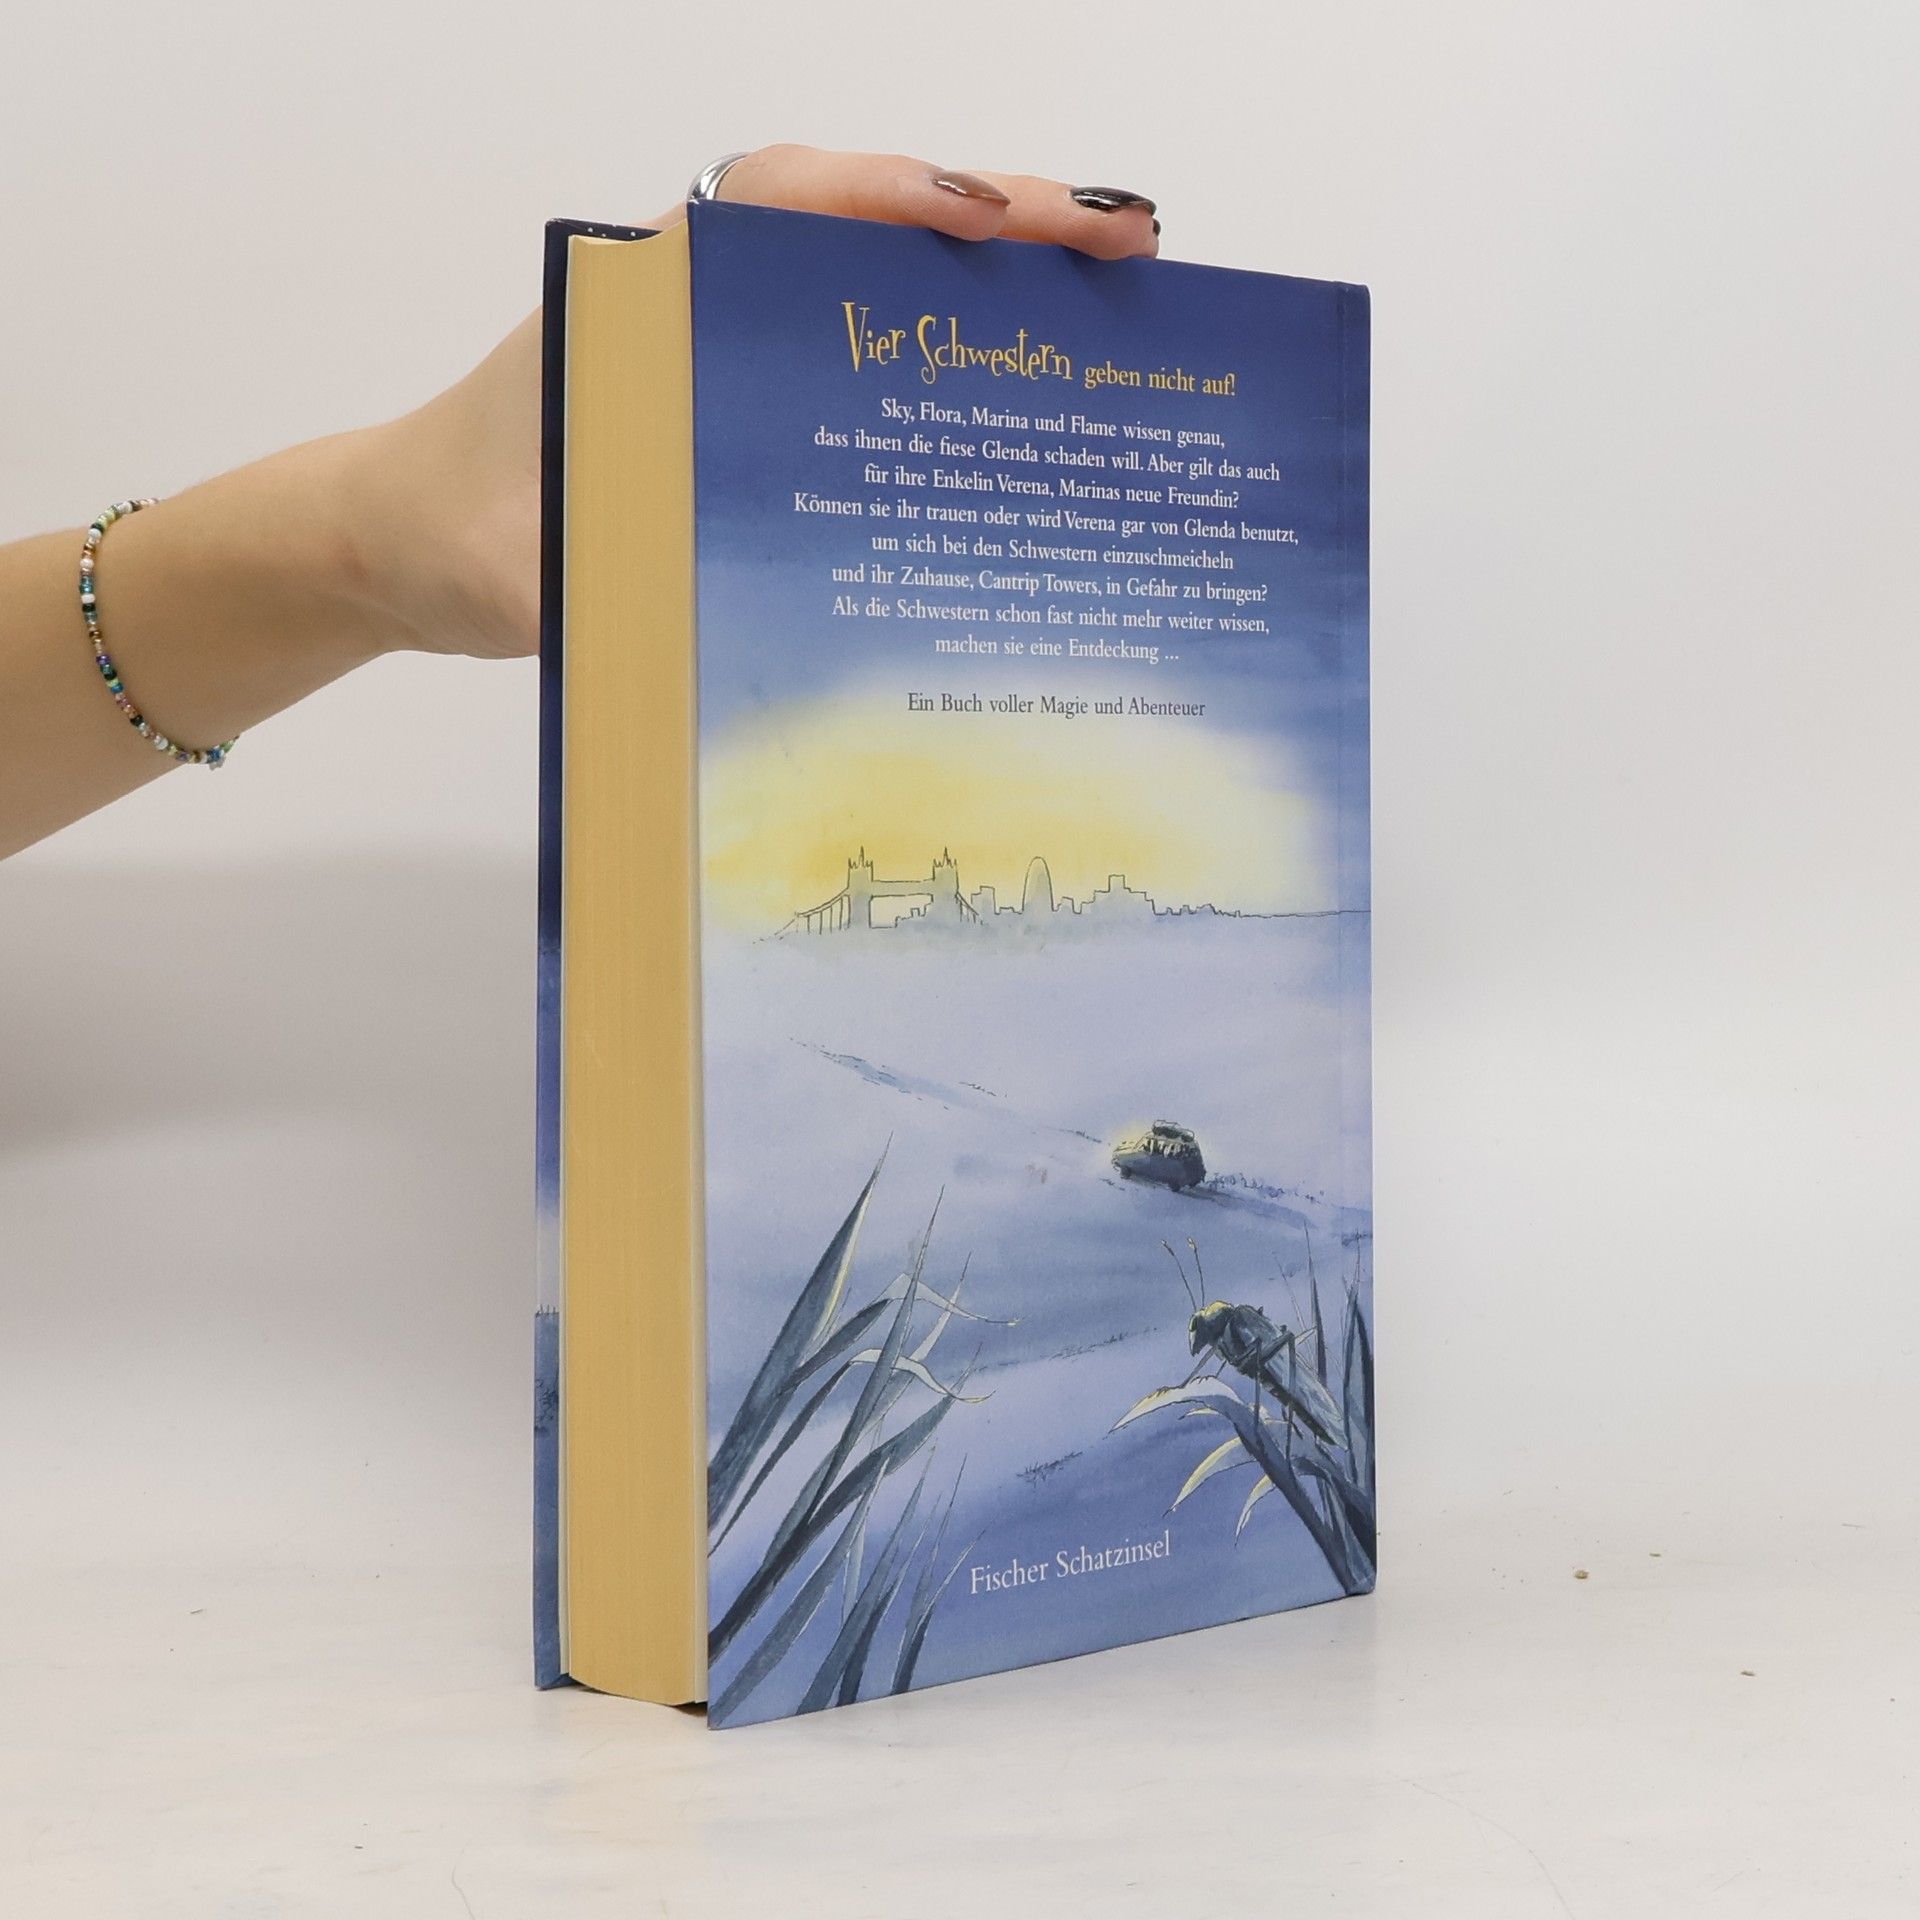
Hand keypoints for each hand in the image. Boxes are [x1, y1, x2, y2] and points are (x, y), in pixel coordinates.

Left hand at [351, 145, 1159, 663]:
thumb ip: (601, 555)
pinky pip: (873, 365)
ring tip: (1121, 307)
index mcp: (653, 291)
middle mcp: (711, 300)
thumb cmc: (456, 525)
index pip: (792, 201)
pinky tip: (1036, 408)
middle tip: (1131, 246)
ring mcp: (741, 352)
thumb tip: (726, 577)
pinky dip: (959, 368)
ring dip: (1004, 290)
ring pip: (891, 292)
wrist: (409, 545)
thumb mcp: (524, 544)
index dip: (899, 198)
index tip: (992, 221)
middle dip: (1010, 224)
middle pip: (876, 229)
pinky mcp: (757, 410)